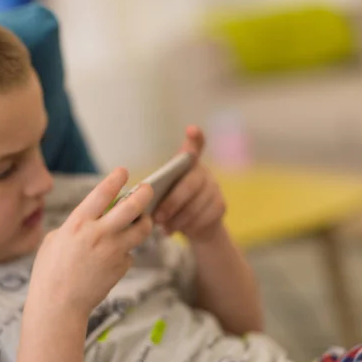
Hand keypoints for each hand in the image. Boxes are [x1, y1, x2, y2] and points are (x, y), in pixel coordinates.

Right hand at [28, 168, 153, 316]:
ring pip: (142, 229)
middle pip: (132, 207)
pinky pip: (130, 253)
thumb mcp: (55, 240)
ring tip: (142, 219)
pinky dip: (126, 250)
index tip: (124, 171)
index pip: (102, 193)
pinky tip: (114, 256)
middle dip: (144, 193)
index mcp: (78, 224)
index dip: (116, 179)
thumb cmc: (50, 273)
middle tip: (148, 188)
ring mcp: (113, 252)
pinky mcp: (121, 267)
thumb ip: (75, 226)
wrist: (58, 306)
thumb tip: (91, 218)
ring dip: (144, 220)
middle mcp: (99, 234)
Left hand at [153, 126, 225, 242]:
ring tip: (163, 227)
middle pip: (190, 184)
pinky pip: (204, 217)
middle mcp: (203, 172)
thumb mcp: (161, 193)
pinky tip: (177, 231)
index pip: (195, 146)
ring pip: (197, 204)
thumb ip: (156, 190)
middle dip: (172, 202)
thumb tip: (140, 199)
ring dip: (178, 219)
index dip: (195, 138)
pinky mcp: (221, 205)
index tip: (191, 130)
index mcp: (187, 164)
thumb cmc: (170, 204)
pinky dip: (188, 227)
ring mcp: (214, 188)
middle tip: (157, 217)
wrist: (194, 225)